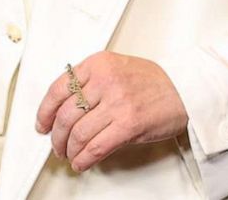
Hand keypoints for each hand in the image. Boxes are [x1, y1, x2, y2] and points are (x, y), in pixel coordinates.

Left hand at [34, 51, 188, 171]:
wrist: (185, 90)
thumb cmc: (154, 81)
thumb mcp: (117, 68)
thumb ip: (91, 82)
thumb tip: (64, 109)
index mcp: (98, 64)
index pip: (58, 89)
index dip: (44, 112)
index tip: (42, 124)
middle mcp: (105, 81)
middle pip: (66, 115)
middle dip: (57, 137)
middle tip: (57, 145)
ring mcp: (117, 102)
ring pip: (78, 133)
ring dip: (69, 150)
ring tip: (70, 155)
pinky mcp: (129, 124)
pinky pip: (96, 147)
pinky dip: (84, 159)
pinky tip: (82, 162)